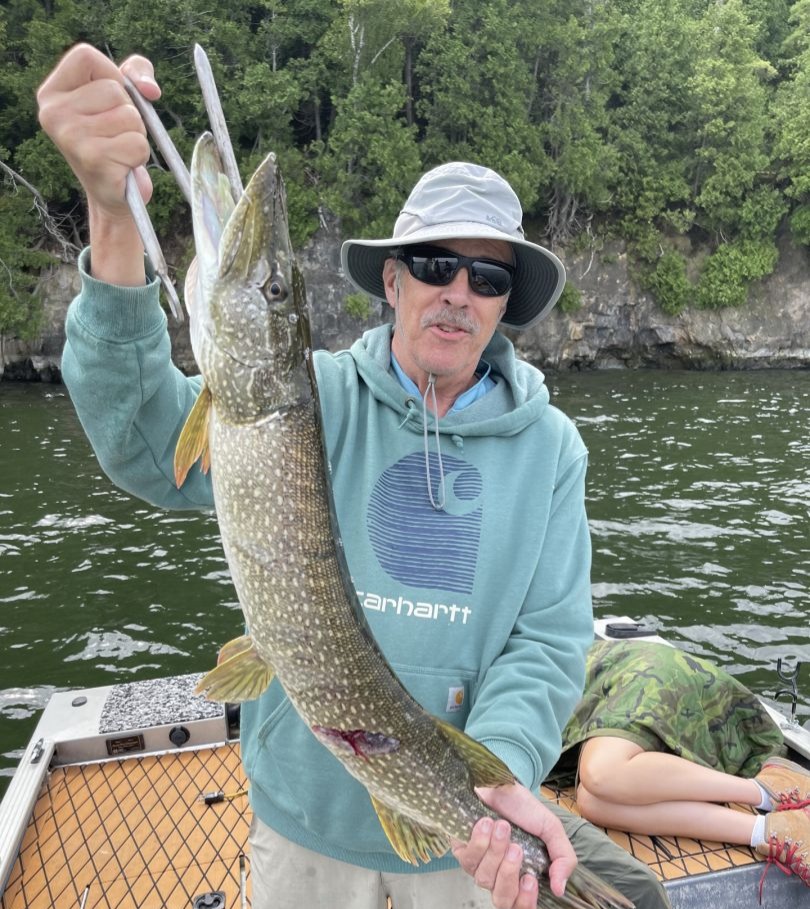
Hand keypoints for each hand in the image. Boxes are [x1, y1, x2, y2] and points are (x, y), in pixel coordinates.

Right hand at [37, 44, 161, 284]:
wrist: (114, 195)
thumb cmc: (116, 140)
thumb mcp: (123, 98)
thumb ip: (137, 73)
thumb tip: (150, 90)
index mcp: (52, 93)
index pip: (86, 56)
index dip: (112, 74)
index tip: (112, 100)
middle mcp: (53, 113)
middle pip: (115, 90)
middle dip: (129, 113)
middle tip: (115, 135)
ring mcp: (71, 137)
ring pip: (130, 118)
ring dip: (136, 135)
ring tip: (119, 150)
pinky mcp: (93, 160)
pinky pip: (137, 143)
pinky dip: (139, 154)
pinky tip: (122, 165)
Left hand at [451, 783, 576, 908]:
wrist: (502, 783)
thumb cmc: (524, 809)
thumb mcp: (551, 829)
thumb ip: (563, 858)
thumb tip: (560, 889)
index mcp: (522, 877)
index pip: (520, 906)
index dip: (525, 900)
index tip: (531, 878)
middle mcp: (499, 876)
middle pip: (501, 899)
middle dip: (509, 874)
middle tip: (517, 848)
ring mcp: (479, 865)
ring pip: (484, 878)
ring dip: (495, 851)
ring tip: (502, 826)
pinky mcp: (462, 850)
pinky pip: (467, 858)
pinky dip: (478, 841)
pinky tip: (486, 823)